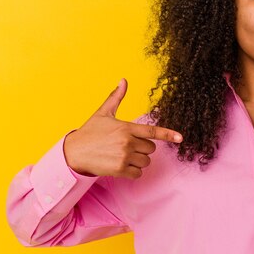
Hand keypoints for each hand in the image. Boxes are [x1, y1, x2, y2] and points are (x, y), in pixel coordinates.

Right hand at [64, 78, 182, 178]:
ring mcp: (124, 157)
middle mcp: (127, 142)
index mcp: (126, 127)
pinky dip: (133, 171)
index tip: (180, 138)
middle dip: (142, 148)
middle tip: (127, 145)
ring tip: (123, 155)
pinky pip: (138, 173)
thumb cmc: (90, 132)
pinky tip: (121, 166)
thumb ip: (116, 97)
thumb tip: (123, 80)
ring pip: (146, 162)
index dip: (168, 135)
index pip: (152, 132)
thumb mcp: (103, 113)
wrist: (73, 152)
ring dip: (138, 160)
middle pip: (151, 148)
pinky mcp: (119, 170)